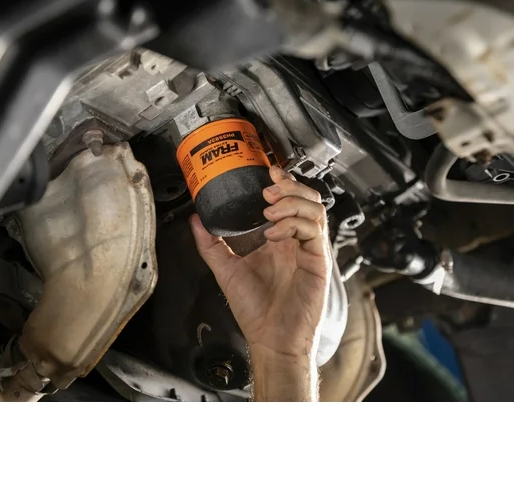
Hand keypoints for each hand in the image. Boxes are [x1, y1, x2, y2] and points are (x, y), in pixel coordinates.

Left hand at [190, 166, 330, 399]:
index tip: (267, 173)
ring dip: (292, 203)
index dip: (282, 182)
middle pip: (307, 198)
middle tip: (269, 190)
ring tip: (270, 210)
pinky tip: (275, 234)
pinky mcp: (318, 261)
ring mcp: (309, 249)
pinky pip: (315, 231)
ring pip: (315, 209)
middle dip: (289, 187)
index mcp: (279, 239)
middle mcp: (296, 240)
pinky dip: (295, 225)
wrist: (270, 339)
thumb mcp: (226, 270)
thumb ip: (210, 244)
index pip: (288, 200)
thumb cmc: (255, 310)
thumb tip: (195, 219)